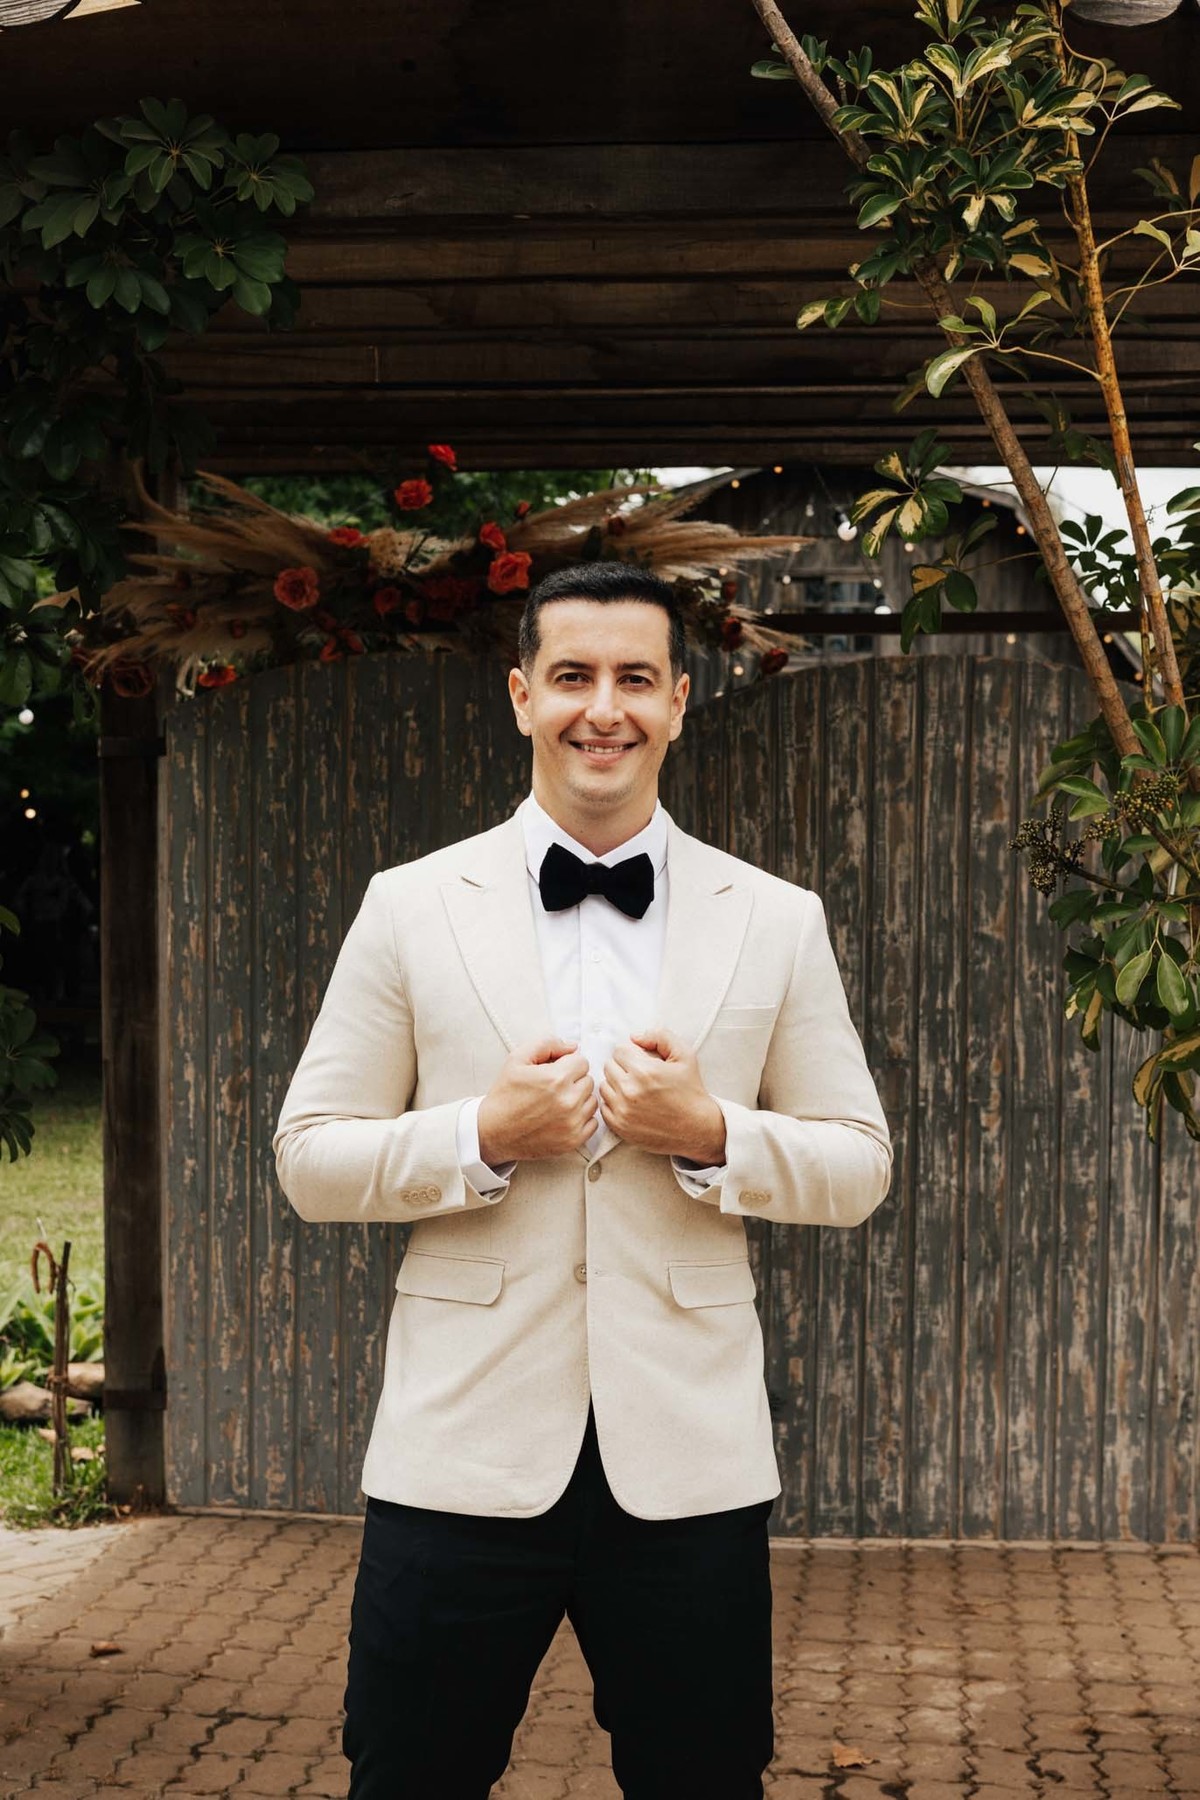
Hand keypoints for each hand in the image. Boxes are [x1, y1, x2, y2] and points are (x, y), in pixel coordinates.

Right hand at [477, 1038, 597, 1163]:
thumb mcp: (517, 1059)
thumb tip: (572, 1046)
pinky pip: (593, 1122)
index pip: (582, 1061)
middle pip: (588, 1080)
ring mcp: (572, 1123)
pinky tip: (563, 1117)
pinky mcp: (573, 1140)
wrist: (494, 1132)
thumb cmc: (505, 1096)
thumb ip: (547, 1044)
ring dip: (579, 1099)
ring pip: (592, 1100)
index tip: (554, 1072)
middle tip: (553, 1088)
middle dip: (573, 1081)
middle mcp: (568, 1101)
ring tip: (557, 1102)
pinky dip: (581, 1118)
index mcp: (556, 1078)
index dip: (566, 1064)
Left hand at [598, 1028, 725, 1162]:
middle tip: (640, 1075)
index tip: (643, 1061)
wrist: (697, 1128)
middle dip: (623, 1067)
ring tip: (635, 1089)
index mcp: (644, 1071)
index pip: (619, 1050)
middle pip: (609, 1066)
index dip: (632, 1053)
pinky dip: (614, 1103)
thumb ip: (660, 1036)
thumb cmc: (690, 1091)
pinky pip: (604, 1106)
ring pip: (604, 1086)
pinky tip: (631, 1103)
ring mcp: (623, 1111)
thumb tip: (635, 1037)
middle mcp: (630, 1091)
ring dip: (616, 1085)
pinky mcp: (620, 1126)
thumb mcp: (684, 1055)